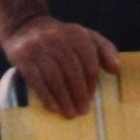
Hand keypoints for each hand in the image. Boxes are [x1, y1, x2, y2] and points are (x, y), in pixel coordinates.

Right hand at [1, 14, 120, 117]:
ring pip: (55, 78)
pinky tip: (54, 108)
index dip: (92, 82)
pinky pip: (37, 81)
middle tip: (82, 111)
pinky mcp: (23, 58)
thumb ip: (104, 49)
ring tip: (70, 113)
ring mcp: (40, 48)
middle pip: (73, 72)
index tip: (92, 98)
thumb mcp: (85, 36)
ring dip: (64, 99)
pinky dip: (47, 97)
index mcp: (77, 33)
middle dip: (79, 94)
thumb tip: (116, 69)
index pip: (89, 61)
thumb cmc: (62, 37)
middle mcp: (59, 38)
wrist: (26, 26)